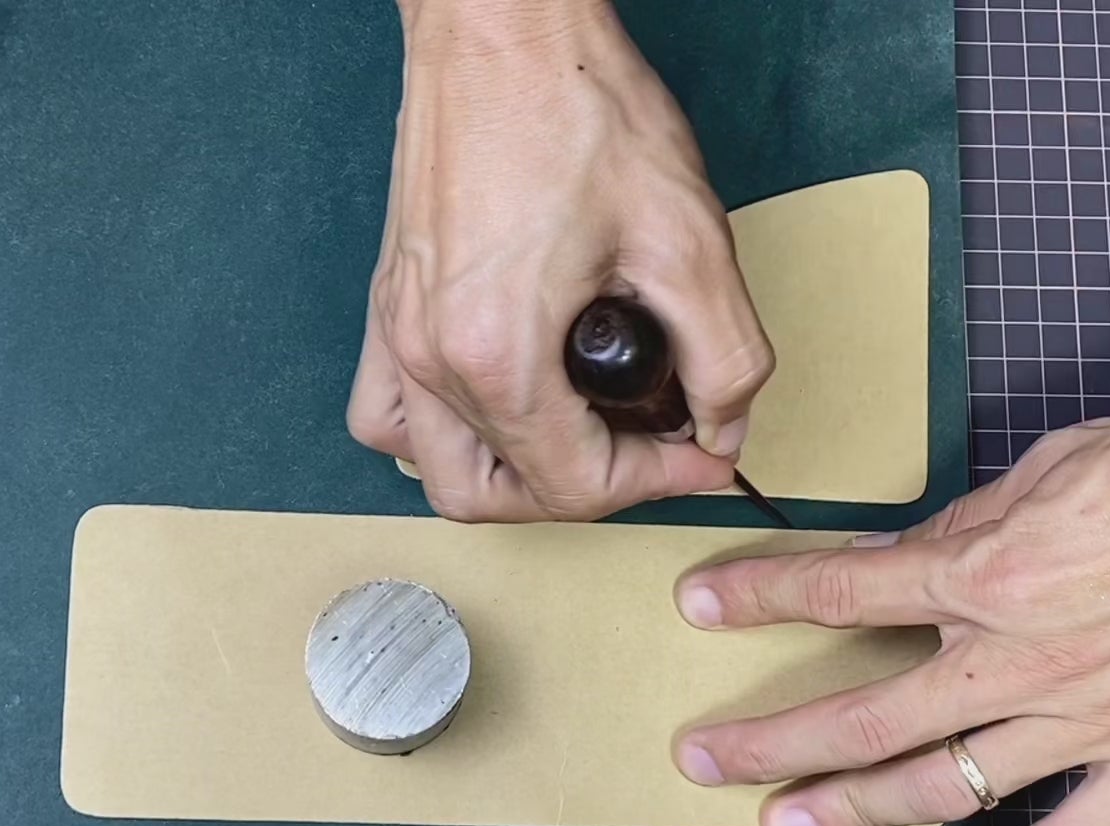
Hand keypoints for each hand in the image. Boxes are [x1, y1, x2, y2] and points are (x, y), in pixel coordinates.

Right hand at [347, 0, 772, 521]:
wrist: (500, 31)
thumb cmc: (574, 107)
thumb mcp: (687, 238)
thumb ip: (724, 357)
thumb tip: (722, 427)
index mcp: (498, 352)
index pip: (573, 486)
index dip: (657, 481)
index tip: (701, 451)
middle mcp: (430, 356)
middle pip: (498, 495)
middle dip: (584, 491)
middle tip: (645, 449)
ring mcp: (397, 334)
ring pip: (434, 470)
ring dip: (508, 477)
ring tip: (573, 437)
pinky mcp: (386, 306)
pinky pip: (386, 415)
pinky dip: (438, 435)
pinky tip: (492, 403)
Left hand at [667, 361, 1109, 825]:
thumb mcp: (1050, 467)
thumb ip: (965, 526)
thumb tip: (902, 558)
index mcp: (990, 574)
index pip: (843, 589)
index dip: (759, 596)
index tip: (701, 604)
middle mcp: (1021, 659)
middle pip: (866, 714)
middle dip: (772, 741)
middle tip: (704, 760)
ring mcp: (1086, 720)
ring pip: (943, 786)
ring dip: (853, 811)